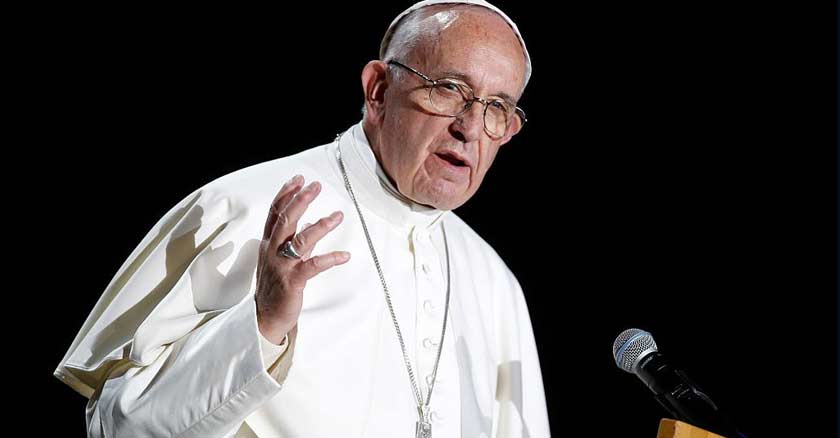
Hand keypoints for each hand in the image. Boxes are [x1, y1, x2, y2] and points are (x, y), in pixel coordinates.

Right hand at [255, 175, 349, 343]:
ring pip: (300, 240)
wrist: (264, 317)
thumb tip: (310, 223)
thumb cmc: (274, 286)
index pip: (275, 213)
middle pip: (286, 219)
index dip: (286, 194)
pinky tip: (345, 255)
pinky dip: (330, 259)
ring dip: (321, 226)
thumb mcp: (279, 259)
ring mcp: (282, 266)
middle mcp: (273, 251)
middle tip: (316, 186)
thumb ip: (294, 240)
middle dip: (301, 200)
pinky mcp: (293, 281)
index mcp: (269, 243)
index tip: (299, 180)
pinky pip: (313, 267)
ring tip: (338, 215)